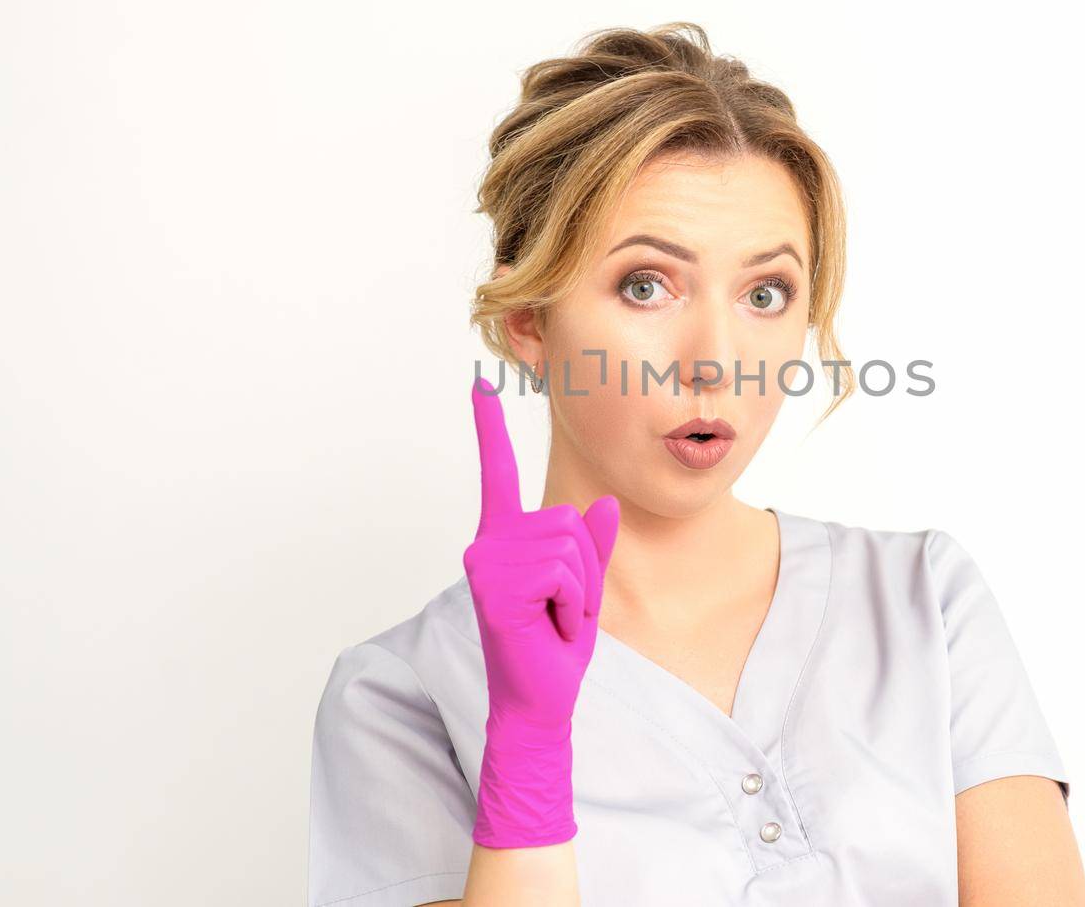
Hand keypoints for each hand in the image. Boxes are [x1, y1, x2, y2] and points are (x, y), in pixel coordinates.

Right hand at [463, 376, 618, 847]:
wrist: (537, 701)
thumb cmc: (553, 648)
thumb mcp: (585, 591)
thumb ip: (592, 549)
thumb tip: (604, 506)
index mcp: (503, 539)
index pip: (499, 472)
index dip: (490, 427)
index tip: (480, 383)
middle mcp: (487, 544)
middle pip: (568, 521)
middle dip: (583, 571)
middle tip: (558, 610)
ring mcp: (487, 564)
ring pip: (569, 546)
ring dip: (578, 591)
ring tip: (551, 620)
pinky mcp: (495, 588)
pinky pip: (563, 572)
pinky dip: (571, 604)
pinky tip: (546, 627)